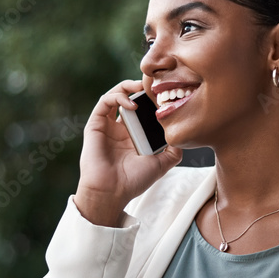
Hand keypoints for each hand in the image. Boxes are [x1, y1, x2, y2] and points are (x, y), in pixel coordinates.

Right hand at [73, 79, 182, 225]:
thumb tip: (183, 138)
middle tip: (154, 85)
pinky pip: (105, 101)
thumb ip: (173, 151)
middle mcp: (119, 128)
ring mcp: (107, 126)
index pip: (143, 110)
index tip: (165, 95)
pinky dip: (118, 96)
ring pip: (116, 95)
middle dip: (141, 89)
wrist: (112, 192)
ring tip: (142, 87)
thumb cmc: (133, 181)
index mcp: (133, 136)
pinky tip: (132, 103)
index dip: (152, 100)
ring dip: (128, 86)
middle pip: (130, 98)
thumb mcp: (161, 164)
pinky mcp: (95, 125)